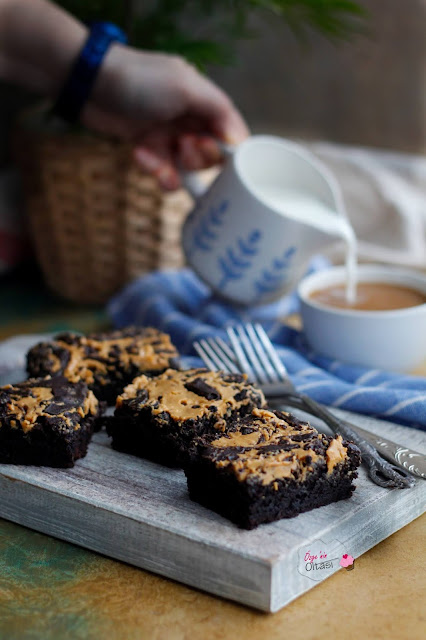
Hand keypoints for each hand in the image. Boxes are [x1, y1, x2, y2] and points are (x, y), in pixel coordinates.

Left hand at [83, 46, 248, 188]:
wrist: (91, 84)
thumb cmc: (140, 80)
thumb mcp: (187, 88)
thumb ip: (219, 111)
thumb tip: (239, 141)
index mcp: (205, 103)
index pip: (231, 135)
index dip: (228, 152)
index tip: (220, 160)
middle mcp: (190, 121)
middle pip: (211, 157)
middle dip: (197, 159)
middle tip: (182, 147)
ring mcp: (169, 136)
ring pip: (187, 170)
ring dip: (175, 171)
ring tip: (158, 157)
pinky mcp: (149, 149)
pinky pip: (163, 172)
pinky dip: (154, 170)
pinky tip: (140, 154)